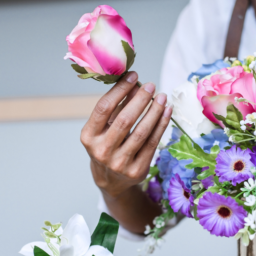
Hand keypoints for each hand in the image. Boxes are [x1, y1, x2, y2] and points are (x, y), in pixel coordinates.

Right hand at [81, 71, 172, 198]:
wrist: (111, 180)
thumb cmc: (107, 146)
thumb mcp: (105, 127)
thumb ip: (117, 106)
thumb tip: (135, 83)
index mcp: (89, 137)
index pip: (104, 108)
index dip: (120, 90)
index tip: (133, 75)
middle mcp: (102, 151)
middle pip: (124, 120)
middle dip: (140, 100)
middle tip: (151, 86)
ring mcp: (119, 163)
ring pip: (141, 132)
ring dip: (155, 111)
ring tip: (162, 97)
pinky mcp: (136, 170)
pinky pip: (152, 143)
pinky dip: (161, 125)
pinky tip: (166, 112)